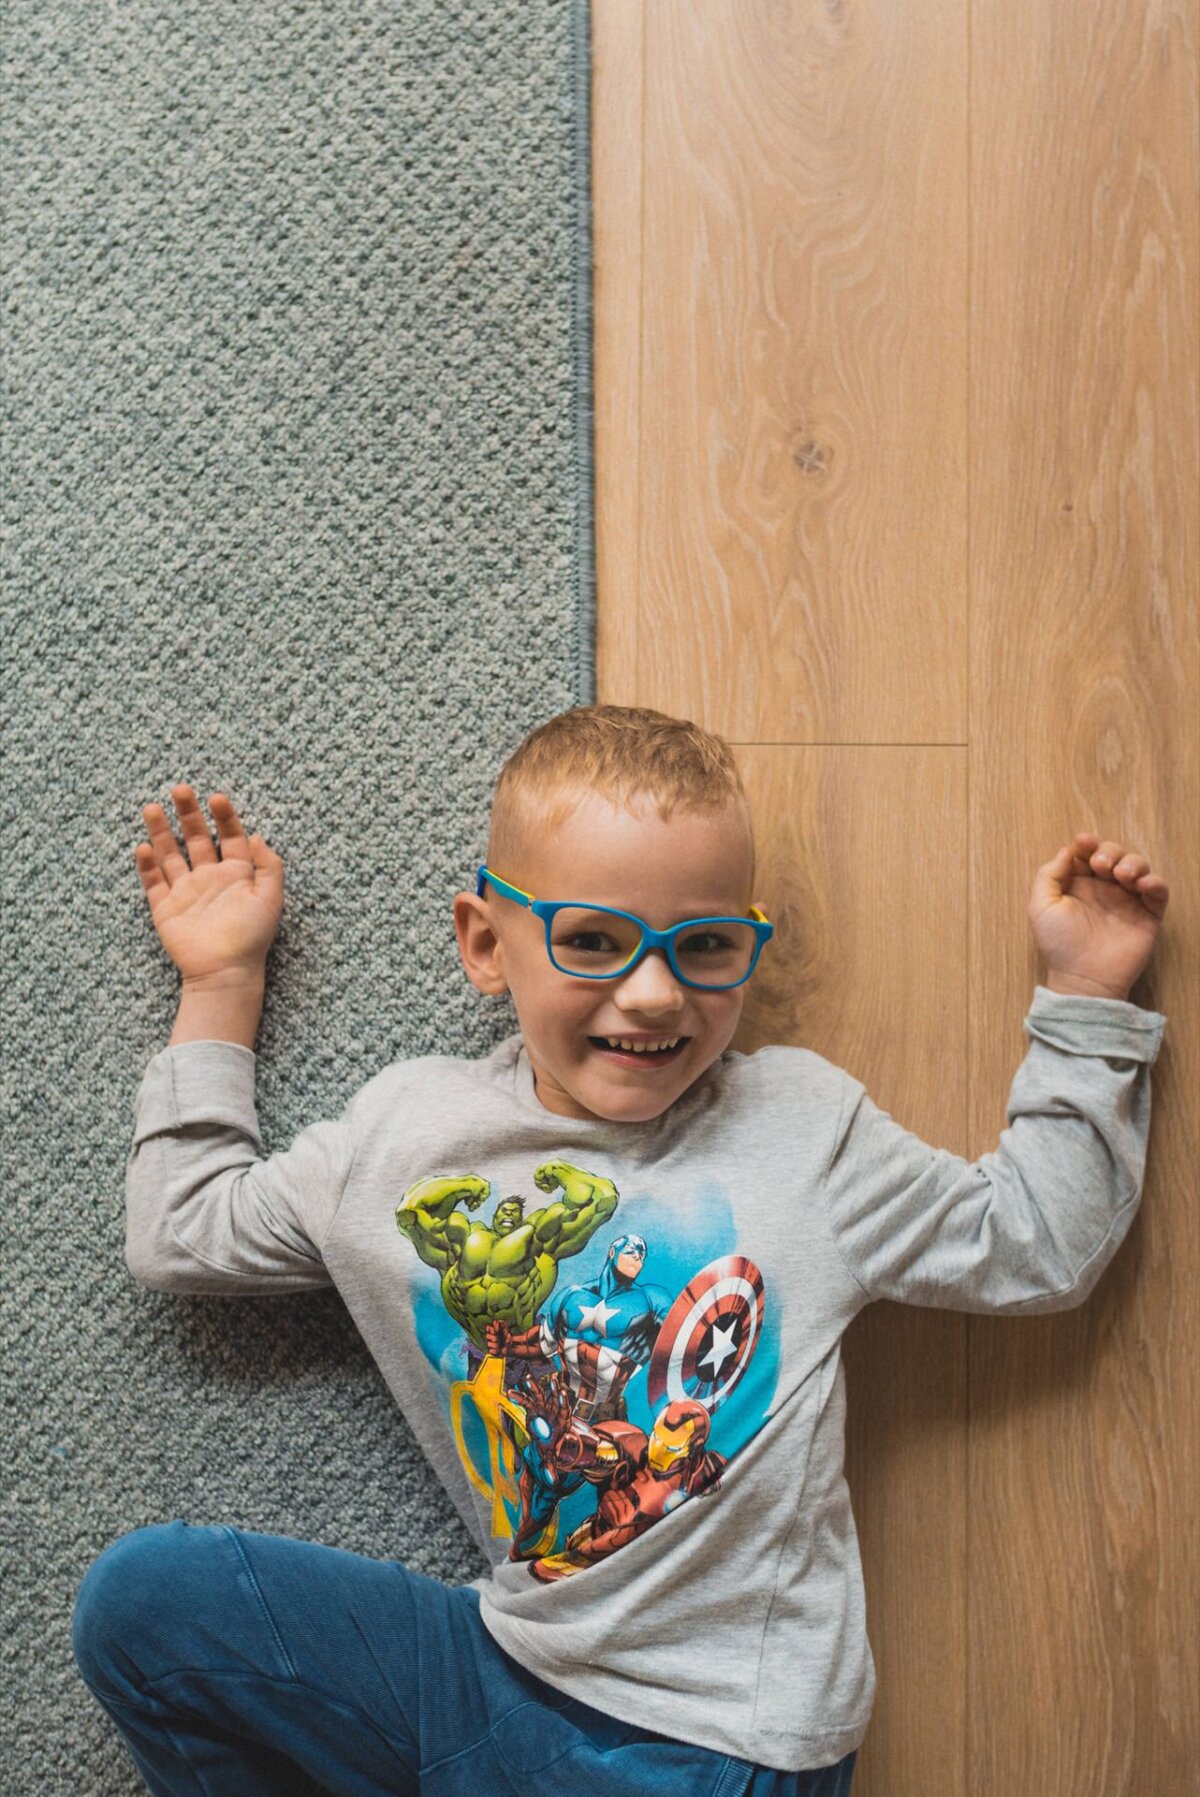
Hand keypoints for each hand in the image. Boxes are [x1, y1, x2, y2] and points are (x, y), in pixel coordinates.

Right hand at [135, 785, 283, 984]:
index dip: (225, 816)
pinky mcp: (166, 908)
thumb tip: (257, 835)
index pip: (230, 836)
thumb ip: (269, 865)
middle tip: (181, 789)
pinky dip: (147, 865)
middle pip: (197, 838)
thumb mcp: (271, 898)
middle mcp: (209, 878)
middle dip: (189, 813)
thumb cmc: (252, 937)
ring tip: (151, 807)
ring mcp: (186, 892)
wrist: (225, 972)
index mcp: (237, 874)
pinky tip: (144, 847)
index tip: (217, 797)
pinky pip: (154, 882)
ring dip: (162, 831)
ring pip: (171, 855)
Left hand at [1028, 832, 1168, 1000]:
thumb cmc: (1060, 945)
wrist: (1083, 977)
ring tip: (1122, 876)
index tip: (1084, 842)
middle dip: (1109, 851)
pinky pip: (1158, 890)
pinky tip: (1142, 885)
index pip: (1086, 854)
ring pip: (1138, 866)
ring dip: (1132, 862)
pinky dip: (1154, 881)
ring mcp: (1127, 900)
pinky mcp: (1148, 915)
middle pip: (1114, 854)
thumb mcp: (1041, 907)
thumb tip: (1066, 851)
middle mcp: (1104, 889)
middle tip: (1101, 865)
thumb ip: (1048, 875)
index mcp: (1078, 885)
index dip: (1086, 844)